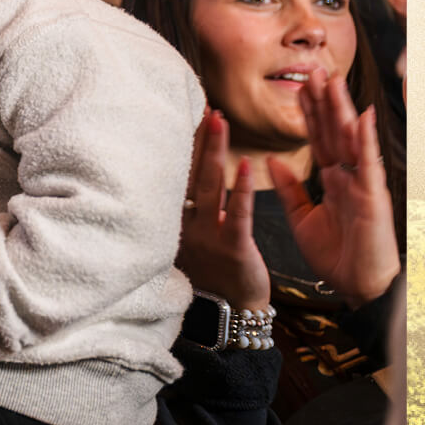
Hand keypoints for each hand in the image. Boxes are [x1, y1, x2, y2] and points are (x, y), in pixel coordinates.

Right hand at [176, 110, 271, 309]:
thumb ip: (191, 213)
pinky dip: (241, 189)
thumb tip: (189, 182)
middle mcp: (187, 225)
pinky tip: (246, 165)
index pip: (180, 176)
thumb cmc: (215, 279)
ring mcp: (208, 236)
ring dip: (215, 151)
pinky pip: (236, 213)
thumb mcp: (192, 245)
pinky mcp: (232, 248)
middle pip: (191, 173)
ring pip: (210, 186)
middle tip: (207, 108)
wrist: (229, 317)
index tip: (191, 116)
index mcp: (178, 223)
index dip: (187, 146)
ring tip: (221, 121)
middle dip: (200, 139)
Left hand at [269, 76, 399, 306]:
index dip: (309, 113)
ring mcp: (362, 184)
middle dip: (324, 101)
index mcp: (332, 180)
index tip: (300, 87)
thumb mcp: (302, 218)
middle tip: (314, 70)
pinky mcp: (373, 197)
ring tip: (334, 80)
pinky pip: (368, 163)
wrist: (357, 287)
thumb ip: (291, 188)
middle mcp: (349, 176)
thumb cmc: (336, 256)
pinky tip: (363, 116)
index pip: (318, 139)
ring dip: (342, 109)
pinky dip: (366, 139)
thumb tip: (272, 159)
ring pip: (351, 139)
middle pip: (334, 131)